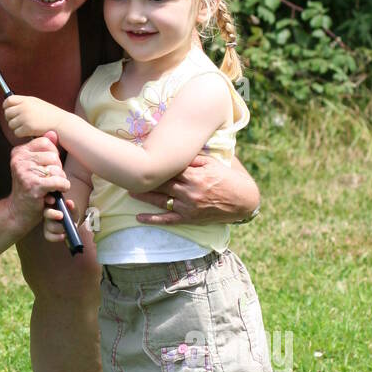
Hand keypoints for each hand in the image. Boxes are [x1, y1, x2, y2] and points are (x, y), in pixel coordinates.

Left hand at [3, 94, 61, 138]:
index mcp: (26, 100)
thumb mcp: (36, 103)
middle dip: (11, 118)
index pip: (8, 101)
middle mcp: (24, 108)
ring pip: (11, 124)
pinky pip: (16, 133)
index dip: (6, 106)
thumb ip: (23, 103)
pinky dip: (21, 134)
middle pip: (7, 113)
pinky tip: (29, 131)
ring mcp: (25, 118)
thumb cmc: (49, 114)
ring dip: (16, 127)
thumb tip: (10, 105)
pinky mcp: (27, 128)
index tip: (8, 110)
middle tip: (18, 121)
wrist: (60, 123)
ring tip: (26, 126)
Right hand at [7, 133, 68, 234]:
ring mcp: (25, 172)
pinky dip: (63, 187)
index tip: (48, 166)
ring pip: (57, 169)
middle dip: (57, 169)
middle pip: (53, 156)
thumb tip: (53, 132)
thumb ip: (43, 149)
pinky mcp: (33, 186)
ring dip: (60, 180)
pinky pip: (59, 181)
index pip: (46, 142)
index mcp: (19, 152)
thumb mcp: (34, 165)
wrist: (18, 212)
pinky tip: (58, 191)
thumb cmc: (29, 187)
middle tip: (50, 179)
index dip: (53, 154)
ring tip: (52, 186)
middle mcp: (19, 160)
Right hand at [42, 194, 80, 242]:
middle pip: (46, 213)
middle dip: (53, 214)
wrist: (73, 226)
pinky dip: (57, 237)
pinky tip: (64, 236)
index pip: (47, 200)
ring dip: (58, 228)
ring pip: (49, 226)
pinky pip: (49, 236)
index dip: (48, 199)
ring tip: (67, 229)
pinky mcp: (48, 233)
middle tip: (61, 216)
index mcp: (53, 204)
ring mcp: (47, 224)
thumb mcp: (73, 210)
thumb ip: (72, 206)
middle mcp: (48, 213)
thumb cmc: (71, 215)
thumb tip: (69, 202)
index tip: (53, 200)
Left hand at [130, 151, 248, 225]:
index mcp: (195, 175)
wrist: (244, 201)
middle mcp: (189, 191)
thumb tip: (176, 151)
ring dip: (143, 196)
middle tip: (127, 175)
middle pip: (161, 184)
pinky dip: (152, 219)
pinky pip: (168, 220)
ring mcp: (188, 206)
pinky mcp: (189, 218)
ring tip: (128, 191)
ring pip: (160, 200)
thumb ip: (194, 158)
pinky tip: (139, 217)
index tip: (141, 158)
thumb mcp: (213, 163)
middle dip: (145, 180)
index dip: (155, 164)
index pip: (169, 168)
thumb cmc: (228, 178)